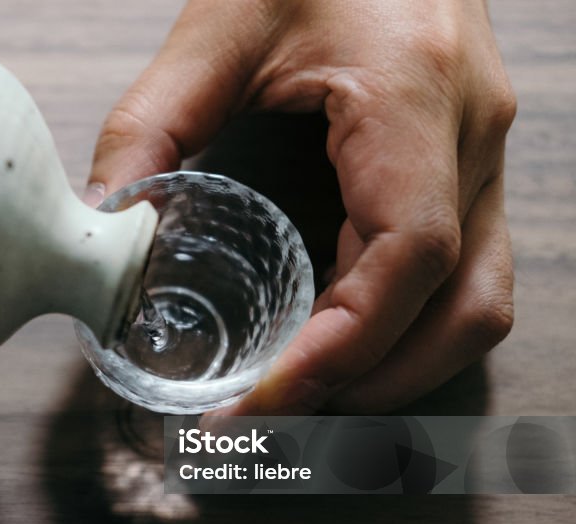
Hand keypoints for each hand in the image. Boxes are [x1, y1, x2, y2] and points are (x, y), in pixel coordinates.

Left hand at [88, 0, 515, 413]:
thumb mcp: (213, 32)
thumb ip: (149, 130)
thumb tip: (103, 231)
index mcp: (413, 95)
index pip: (406, 259)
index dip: (341, 351)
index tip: (263, 400)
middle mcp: (472, 132)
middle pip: (461, 308)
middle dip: (369, 385)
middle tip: (269, 420)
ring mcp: (485, 152)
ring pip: (478, 306)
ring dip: (397, 372)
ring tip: (300, 399)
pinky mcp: (470, 165)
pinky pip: (463, 276)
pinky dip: (405, 332)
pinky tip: (335, 346)